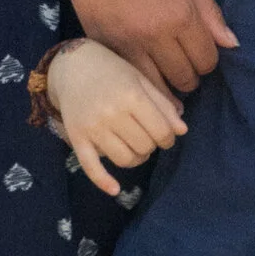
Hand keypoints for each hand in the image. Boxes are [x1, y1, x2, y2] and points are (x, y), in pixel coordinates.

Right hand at [41, 40, 189, 197]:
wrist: (72, 65)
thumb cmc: (112, 70)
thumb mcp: (141, 80)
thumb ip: (163, 105)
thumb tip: (182, 131)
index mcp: (132, 96)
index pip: (161, 131)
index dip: (168, 138)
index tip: (166, 135)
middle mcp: (112, 113)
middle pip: (144, 147)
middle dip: (152, 146)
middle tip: (148, 136)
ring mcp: (93, 128)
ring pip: (124, 159)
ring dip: (136, 159)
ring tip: (136, 148)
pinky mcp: (77, 138)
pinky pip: (90, 167)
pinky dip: (103, 181)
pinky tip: (115, 190)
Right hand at [59, 0, 237, 95]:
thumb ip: (209, 10)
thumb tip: (231, 44)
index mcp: (180, 16)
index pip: (206, 61)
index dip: (208, 59)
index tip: (201, 50)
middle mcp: (153, 37)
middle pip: (182, 78)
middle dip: (189, 74)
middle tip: (184, 62)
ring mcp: (122, 44)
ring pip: (152, 87)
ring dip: (164, 84)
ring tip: (165, 74)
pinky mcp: (98, 44)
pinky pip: (125, 75)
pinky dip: (137, 76)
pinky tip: (140, 69)